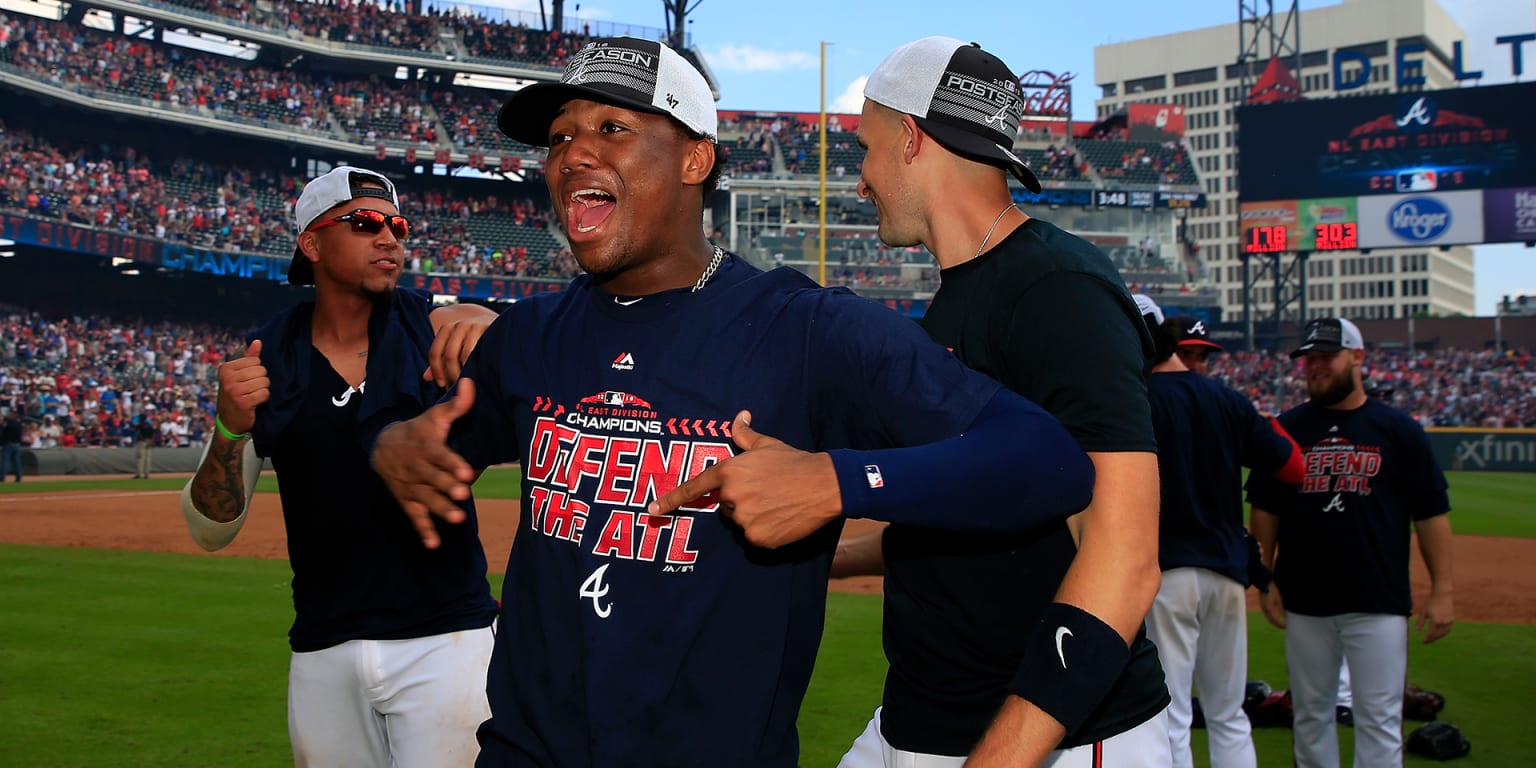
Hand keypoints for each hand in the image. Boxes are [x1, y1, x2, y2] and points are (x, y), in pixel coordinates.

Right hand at [216, 340, 269, 434]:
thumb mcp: (238, 376)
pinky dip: (264, 399)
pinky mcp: (242, 402)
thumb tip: (258, 341)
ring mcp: (233, 390)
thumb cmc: (236, 396)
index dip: (258, 371)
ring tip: (253, 396)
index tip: (248, 381)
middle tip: (251, 390)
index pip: (256, 360)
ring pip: (264, 382)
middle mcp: (227, 378)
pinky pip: (265, 393)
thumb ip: (249, 358)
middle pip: (262, 370)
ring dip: (263, 390)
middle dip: (262, 381)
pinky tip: (255, 403)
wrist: (229, 422)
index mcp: (225, 369)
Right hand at [371, 379, 477, 548]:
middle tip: (463, 494)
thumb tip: (472, 382)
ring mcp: (412, 487)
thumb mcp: (434, 416)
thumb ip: (456, 405)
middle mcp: (418, 469)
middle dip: (447, 487)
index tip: (466, 471)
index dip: (452, 464)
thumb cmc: (418, 431)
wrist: (382, 447)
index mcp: (426, 448)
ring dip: (441, 510)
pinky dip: (423, 531)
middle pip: (434, 480)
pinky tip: (434, 545)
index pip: (440, 456)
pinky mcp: (408, 501)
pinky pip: (415, 517)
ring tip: (457, 518)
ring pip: (427, 500)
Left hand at [423, 312, 493, 386]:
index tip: (441, 384)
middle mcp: (459, 325)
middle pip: (449, 355)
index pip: (435, 352)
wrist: (503, 325)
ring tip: (467, 385)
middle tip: (456, 389)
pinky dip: (476, 366)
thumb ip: (442, 360)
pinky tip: (478, 375)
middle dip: (451, 375)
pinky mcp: (488, 330)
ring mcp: (474, 326)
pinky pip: (478, 353)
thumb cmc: (477, 340)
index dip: (436, 370)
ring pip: (463, 356)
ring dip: (464, 374)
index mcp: (447, 328)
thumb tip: (426, 377)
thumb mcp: (457, 346)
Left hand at [648, 411, 839, 547]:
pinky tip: (782, 517)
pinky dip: (766, 531)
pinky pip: (754, 538)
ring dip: (754, 516)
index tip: (651, 509)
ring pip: (740, 522)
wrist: (824, 485)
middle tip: (767, 491)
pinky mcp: (758, 538)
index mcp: (729, 472)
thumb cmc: (795, 462)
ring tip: (778, 503)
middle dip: (742, 500)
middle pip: (726, 506)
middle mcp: (732, 497)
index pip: (694, 487)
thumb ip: (746, 434)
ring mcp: (744, 520)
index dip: (671, 499)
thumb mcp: (767, 444)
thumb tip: (740, 417)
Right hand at [1260, 585, 1285, 628]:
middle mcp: (1264, 610)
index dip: (1280, 624)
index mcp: (1269, 609)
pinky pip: (1267, 614)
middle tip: (1283, 626)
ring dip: (1274, 621)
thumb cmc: (1272, 590)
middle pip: (1270, 621)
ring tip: (1280, 622)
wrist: (1264, 583)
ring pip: (1268, 617)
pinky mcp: (1262, 605)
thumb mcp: (1279, 599)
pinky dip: (1272, 617)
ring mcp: (1263, 607)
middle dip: (1277, 624)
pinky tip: (1276, 615)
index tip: (1286, 626)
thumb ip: (1282, 609)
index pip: (1275, 620)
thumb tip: (1285, 617)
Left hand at [1416, 591, 1453, 643]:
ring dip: (1438, 637)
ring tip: (1432, 639)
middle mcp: (1444, 623)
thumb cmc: (1431, 602)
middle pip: (1438, 635)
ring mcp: (1449, 622)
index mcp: (1436, 621)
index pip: (1431, 633)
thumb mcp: (1423, 611)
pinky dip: (1443, 633)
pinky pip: (1447, 629)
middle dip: (1432, 639)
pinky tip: (1439, 634)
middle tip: (1427, 642)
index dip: (1427, 638)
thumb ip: (1420, 622)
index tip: (1423, 642)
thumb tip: (1417, 630)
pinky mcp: (1452, 620)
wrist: (1443, 595)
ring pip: (1444, 633)